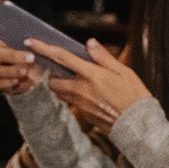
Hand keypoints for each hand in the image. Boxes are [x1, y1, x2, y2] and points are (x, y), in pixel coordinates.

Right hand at [0, 27, 46, 95]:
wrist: (37, 79)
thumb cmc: (35, 59)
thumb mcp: (40, 49)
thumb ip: (38, 44)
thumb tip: (29, 41)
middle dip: (11, 55)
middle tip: (30, 58)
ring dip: (9, 70)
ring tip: (25, 72)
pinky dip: (4, 82)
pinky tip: (16, 81)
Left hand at [26, 37, 151, 141]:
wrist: (138, 125)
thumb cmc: (135, 96)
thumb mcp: (124, 71)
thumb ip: (103, 57)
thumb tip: (89, 42)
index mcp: (92, 75)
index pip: (62, 58)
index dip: (44, 48)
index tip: (30, 41)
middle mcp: (82, 90)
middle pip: (53, 80)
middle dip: (50, 73)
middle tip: (56, 66)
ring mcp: (81, 105)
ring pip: (60, 93)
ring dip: (60, 85)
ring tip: (71, 79)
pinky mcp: (84, 115)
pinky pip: (71, 103)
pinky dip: (72, 95)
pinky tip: (86, 93)